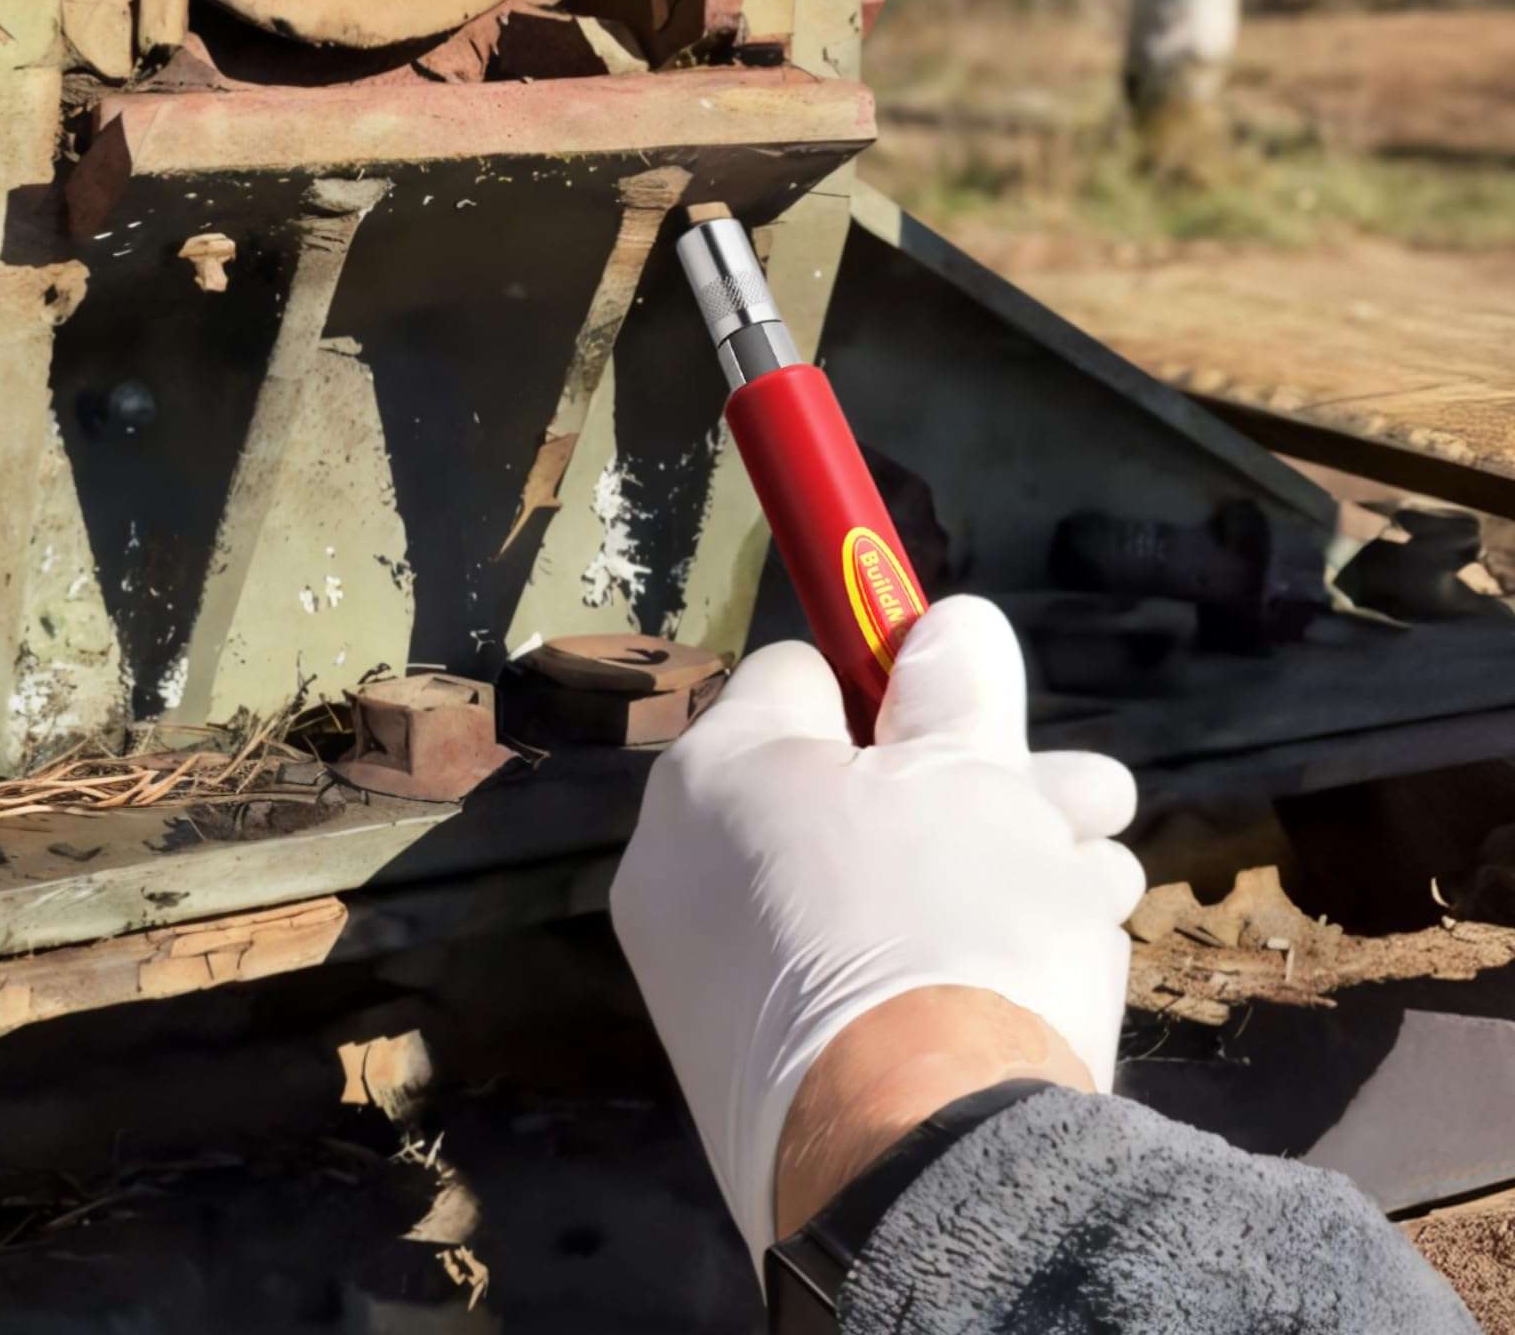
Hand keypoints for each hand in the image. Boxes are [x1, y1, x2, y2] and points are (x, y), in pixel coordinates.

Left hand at [609, 595, 1145, 1271]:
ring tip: (1103, 877)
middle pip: (856, 788)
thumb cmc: (939, 921)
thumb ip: (956, 686)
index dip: (900, 678)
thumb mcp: (969, 774)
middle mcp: (688, 871)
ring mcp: (716, 982)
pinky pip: (859, 974)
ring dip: (997, 865)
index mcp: (714, 777)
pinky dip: (947, 954)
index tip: (978, 707)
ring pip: (876, 883)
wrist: (917, 1168)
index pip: (804, 676)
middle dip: (986, 784)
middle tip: (1088, 796)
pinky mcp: (761, 1071)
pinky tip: (1057, 954)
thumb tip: (947, 624)